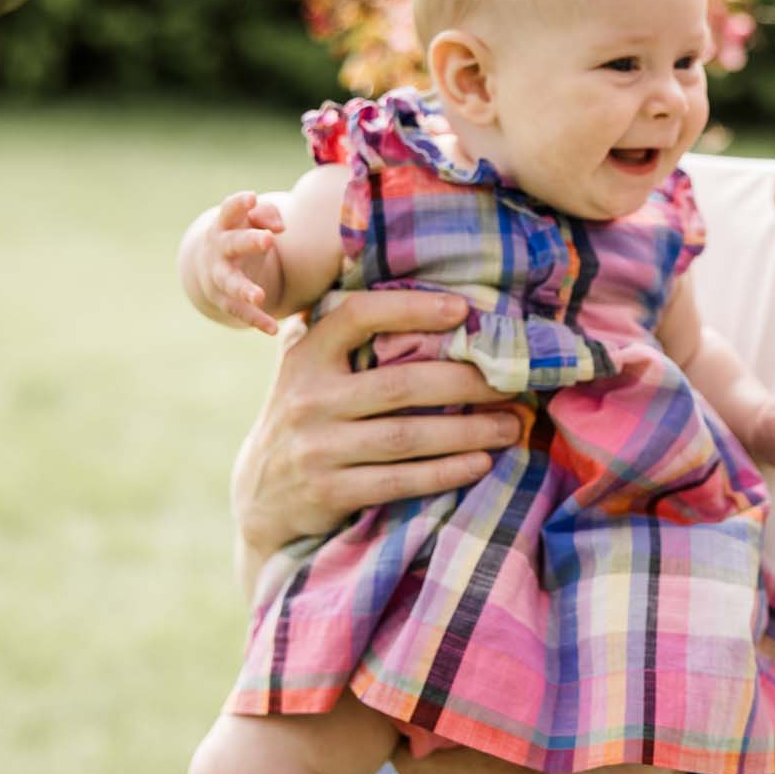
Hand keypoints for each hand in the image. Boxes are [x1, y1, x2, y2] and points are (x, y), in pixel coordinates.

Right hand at [189, 191, 285, 334]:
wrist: (210, 265)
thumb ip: (266, 215)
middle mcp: (218, 249)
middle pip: (232, 243)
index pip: (228, 210)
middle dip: (248, 241)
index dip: (238, 204)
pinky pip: (240, 311)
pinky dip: (256, 320)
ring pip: (229, 282)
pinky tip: (273, 329)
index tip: (251, 197)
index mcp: (223, 225)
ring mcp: (218, 275)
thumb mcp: (250, 220)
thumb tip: (279, 228)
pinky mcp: (224, 299)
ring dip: (244, 289)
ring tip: (260, 296)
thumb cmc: (239, 233)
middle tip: (267, 239)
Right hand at [230, 289, 520, 575]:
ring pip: (408, 436)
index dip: (411, 308)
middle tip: (513, 382)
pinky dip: (445, 472)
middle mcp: (309, 398)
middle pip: (401, 383)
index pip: (358, 316)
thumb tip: (399, 278)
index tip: (463, 309)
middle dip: (466, 382)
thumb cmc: (305, 415)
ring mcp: (318, 447)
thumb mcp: (305, 366)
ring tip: (512, 426)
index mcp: (307, 356)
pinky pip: (399, 480)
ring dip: (468, 431)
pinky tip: (481, 463)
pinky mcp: (329, 491)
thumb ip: (338, 330)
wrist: (261, 496)